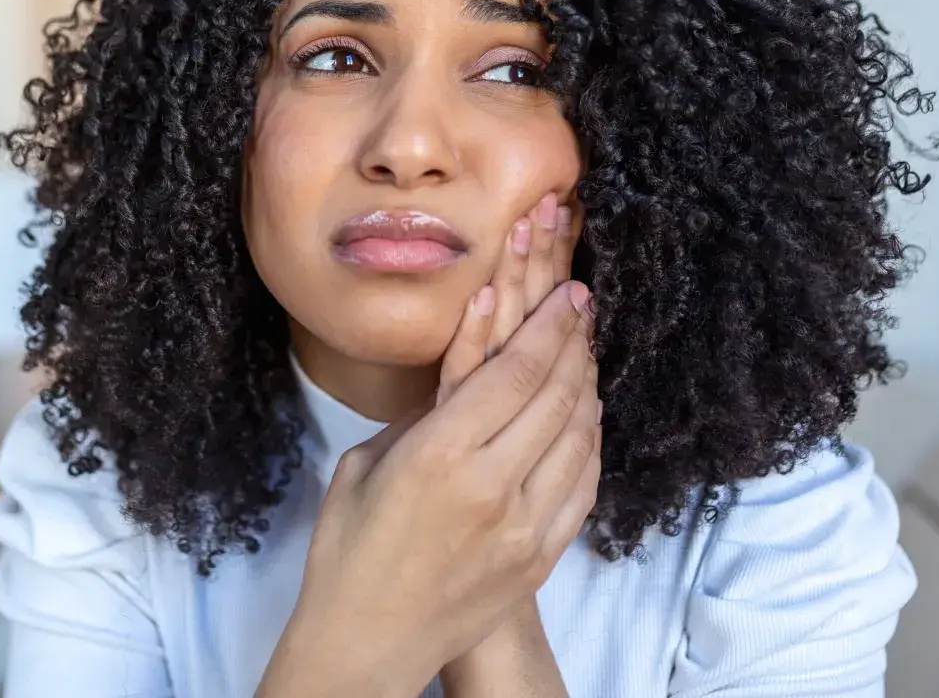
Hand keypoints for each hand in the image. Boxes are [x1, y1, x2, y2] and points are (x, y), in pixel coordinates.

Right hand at [266, 211, 597, 697]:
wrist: (366, 644)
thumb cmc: (348, 549)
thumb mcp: (364, 463)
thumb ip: (421, 412)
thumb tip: (465, 362)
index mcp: (438, 453)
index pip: (515, 370)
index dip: (548, 324)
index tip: (566, 294)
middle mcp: (491, 484)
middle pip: (557, 395)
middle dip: (575, 341)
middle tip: (582, 306)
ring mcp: (524, 526)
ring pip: (579, 436)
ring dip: (587, 385)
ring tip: (585, 350)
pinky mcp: (541, 558)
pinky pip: (583, 485)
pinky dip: (590, 441)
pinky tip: (585, 415)